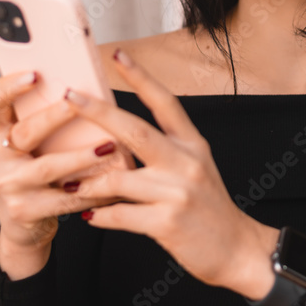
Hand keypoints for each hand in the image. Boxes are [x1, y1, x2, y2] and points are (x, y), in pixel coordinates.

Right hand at [0, 70, 131, 263]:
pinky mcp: (23, 210)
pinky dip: (92, 190)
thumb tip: (95, 94)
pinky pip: (63, 198)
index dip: (9, 86)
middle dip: (53, 116)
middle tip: (77, 103)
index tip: (35, 74)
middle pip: (24, 131)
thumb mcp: (37, 146)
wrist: (25, 226)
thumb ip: (51, 123)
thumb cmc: (40, 173)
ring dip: (80, 157)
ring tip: (109, 147)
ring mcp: (6, 185)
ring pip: (47, 167)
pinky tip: (114, 184)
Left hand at [63, 49, 279, 300]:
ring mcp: (178, 192)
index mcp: (193, 144)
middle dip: (98, 112)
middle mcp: (187, 162)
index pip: (165, 102)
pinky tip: (89, 216)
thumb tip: (117, 138)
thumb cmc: (210, 209)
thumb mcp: (196, 169)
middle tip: (70, 96)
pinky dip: (100, 215)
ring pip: (120, 178)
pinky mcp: (168, 222)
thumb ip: (164, 152)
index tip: (117, 56)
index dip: (141, 77)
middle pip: (136, 130)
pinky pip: (121, 214)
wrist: (237, 249)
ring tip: (68, 182)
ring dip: (88, 181)